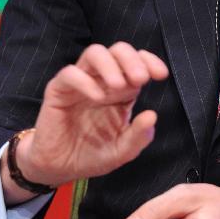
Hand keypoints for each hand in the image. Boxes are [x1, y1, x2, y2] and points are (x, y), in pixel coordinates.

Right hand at [3, 42, 168, 199]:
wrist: (59, 168)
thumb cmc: (92, 154)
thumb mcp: (121, 151)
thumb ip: (139, 137)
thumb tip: (152, 115)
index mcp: (122, 90)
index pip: (137, 62)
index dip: (149, 61)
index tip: (161, 75)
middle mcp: (102, 80)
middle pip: (118, 50)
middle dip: (132, 59)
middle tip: (141, 78)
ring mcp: (80, 82)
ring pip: (94, 53)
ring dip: (110, 64)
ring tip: (118, 86)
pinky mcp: (58, 90)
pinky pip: (70, 73)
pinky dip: (85, 81)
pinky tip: (97, 97)